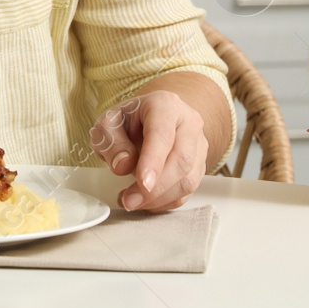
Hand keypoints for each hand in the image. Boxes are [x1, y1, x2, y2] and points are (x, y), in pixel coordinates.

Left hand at [90, 90, 206, 211]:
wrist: (150, 119)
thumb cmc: (130, 120)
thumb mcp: (108, 124)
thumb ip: (110, 142)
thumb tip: (122, 165)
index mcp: (165, 105)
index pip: (163, 135)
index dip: (154, 161)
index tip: (143, 182)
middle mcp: (188, 122)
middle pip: (181, 160)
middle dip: (156, 187)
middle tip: (130, 200)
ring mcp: (198, 145)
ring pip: (188, 180)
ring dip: (159, 198)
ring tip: (132, 201)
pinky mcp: (200, 166)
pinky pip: (187, 191)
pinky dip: (165, 202)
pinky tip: (146, 201)